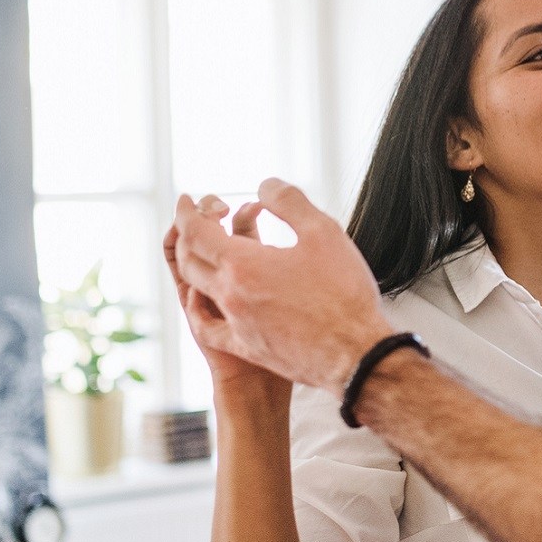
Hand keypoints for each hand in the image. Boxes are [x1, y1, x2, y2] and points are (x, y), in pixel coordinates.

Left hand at [174, 178, 392, 395]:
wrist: (355, 355)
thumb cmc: (343, 294)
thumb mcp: (323, 232)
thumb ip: (289, 202)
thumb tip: (264, 186)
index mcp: (243, 264)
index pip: (195, 231)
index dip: (187, 212)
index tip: (186, 200)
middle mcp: (230, 294)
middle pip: (190, 259)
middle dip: (188, 234)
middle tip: (199, 220)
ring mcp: (235, 324)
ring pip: (198, 290)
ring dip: (197, 265)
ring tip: (207, 252)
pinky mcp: (247, 347)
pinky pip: (209, 327)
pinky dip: (202, 308)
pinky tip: (209, 301)